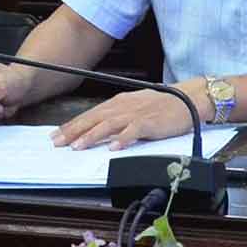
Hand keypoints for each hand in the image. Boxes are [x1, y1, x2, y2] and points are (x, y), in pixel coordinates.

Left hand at [53, 87, 206, 149]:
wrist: (189, 98)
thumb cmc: (164, 104)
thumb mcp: (136, 106)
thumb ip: (118, 116)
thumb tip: (98, 129)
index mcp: (120, 102)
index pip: (91, 114)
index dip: (72, 125)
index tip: (57, 135)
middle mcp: (124, 106)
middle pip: (94, 118)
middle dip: (74, 131)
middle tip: (58, 142)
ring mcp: (137, 114)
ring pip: (109, 124)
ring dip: (92, 135)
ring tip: (78, 146)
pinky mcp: (150, 123)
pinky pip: (134, 131)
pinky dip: (122, 139)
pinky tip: (113, 148)